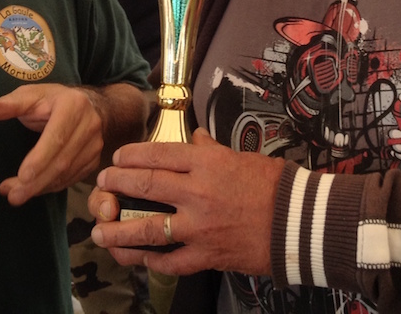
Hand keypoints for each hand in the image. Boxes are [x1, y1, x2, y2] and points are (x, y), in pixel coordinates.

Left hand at [0, 84, 104, 203]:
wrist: (90, 106)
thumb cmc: (54, 100)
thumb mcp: (32, 95)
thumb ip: (11, 104)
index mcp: (73, 105)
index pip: (57, 136)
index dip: (40, 158)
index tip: (22, 175)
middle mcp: (89, 126)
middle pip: (62, 160)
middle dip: (36, 182)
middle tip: (13, 195)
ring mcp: (94, 145)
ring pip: (67, 173)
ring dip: (41, 188)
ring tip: (15, 195)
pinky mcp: (94, 160)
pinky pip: (71, 179)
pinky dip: (51, 188)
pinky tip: (33, 190)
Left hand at [89, 130, 283, 276]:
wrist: (300, 222)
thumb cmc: (275, 186)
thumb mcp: (242, 157)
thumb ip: (212, 149)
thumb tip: (196, 138)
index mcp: (207, 164)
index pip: (159, 154)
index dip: (132, 156)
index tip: (118, 158)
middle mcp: (198, 193)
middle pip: (145, 186)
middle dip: (117, 185)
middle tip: (101, 184)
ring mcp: (200, 227)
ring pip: (148, 228)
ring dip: (120, 230)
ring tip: (100, 231)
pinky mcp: (207, 256)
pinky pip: (172, 261)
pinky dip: (152, 260)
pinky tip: (140, 258)